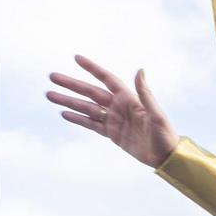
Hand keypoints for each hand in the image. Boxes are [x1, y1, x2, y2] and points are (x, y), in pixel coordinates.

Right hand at [48, 55, 178, 167]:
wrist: (166, 157)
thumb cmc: (165, 135)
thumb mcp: (156, 114)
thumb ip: (145, 94)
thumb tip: (140, 70)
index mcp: (130, 99)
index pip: (107, 80)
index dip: (93, 69)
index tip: (76, 58)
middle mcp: (120, 107)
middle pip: (91, 92)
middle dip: (72, 85)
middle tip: (52, 77)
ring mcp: (114, 120)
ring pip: (87, 108)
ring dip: (69, 101)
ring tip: (50, 95)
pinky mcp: (112, 134)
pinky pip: (91, 124)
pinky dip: (78, 118)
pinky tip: (64, 113)